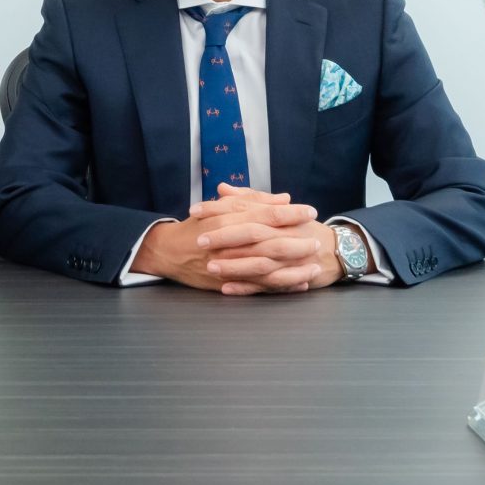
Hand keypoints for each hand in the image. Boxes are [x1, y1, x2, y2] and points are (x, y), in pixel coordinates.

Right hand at [136, 185, 335, 295]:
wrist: (167, 251)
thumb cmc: (197, 225)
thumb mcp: (221, 206)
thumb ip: (252, 200)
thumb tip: (283, 198)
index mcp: (229, 218)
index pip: (266, 214)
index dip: (291, 213)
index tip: (310, 211)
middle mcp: (230, 241)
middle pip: (271, 242)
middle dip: (297, 242)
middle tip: (317, 240)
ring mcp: (229, 264)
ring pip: (268, 268)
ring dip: (294, 268)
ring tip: (314, 266)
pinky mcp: (229, 282)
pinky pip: (259, 286)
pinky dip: (280, 286)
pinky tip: (298, 284)